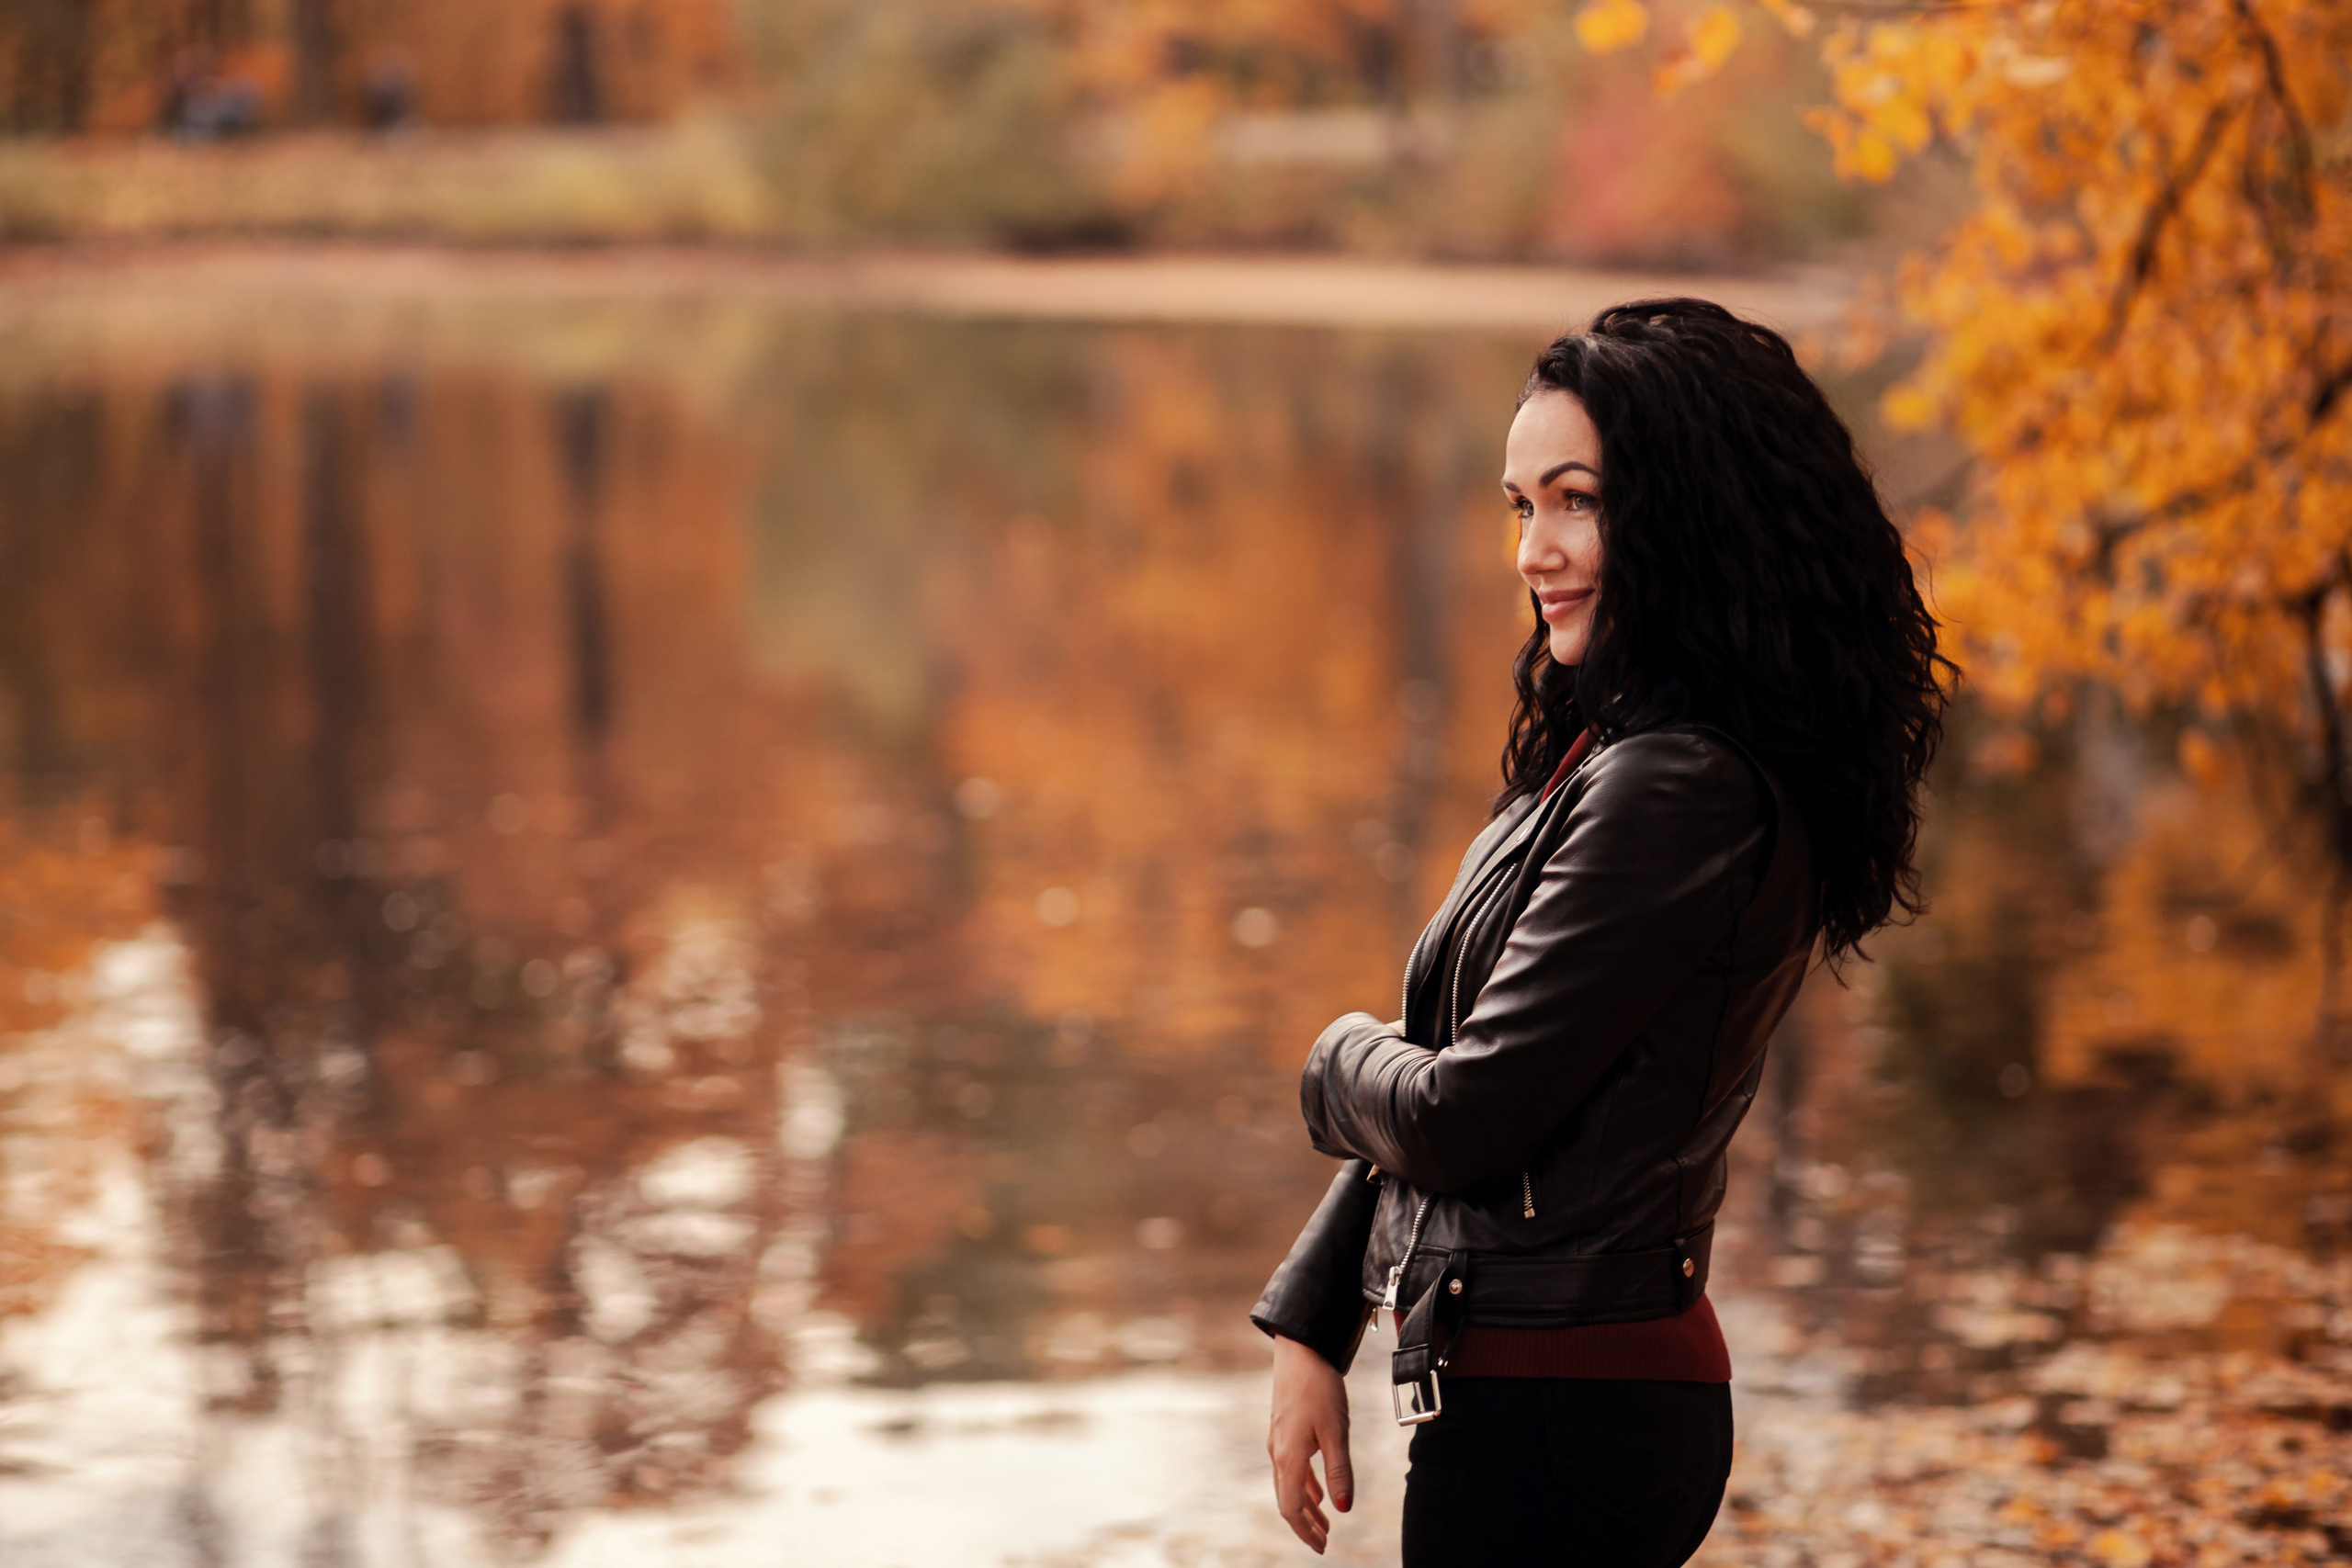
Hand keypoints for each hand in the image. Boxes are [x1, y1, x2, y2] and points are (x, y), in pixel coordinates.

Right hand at [1268, 1334, 1353, 1552]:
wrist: (1301, 1349)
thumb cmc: (1319, 1388)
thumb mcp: (1336, 1431)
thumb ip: (1340, 1471)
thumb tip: (1344, 1509)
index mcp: (1288, 1456)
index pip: (1290, 1507)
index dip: (1305, 1530)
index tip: (1321, 1547)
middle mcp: (1278, 1452)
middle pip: (1287, 1500)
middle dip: (1305, 1524)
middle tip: (1324, 1543)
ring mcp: (1279, 1440)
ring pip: (1288, 1484)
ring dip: (1306, 1506)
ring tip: (1325, 1522)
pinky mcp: (1284, 1429)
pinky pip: (1291, 1467)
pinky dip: (1304, 1485)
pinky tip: (1318, 1490)